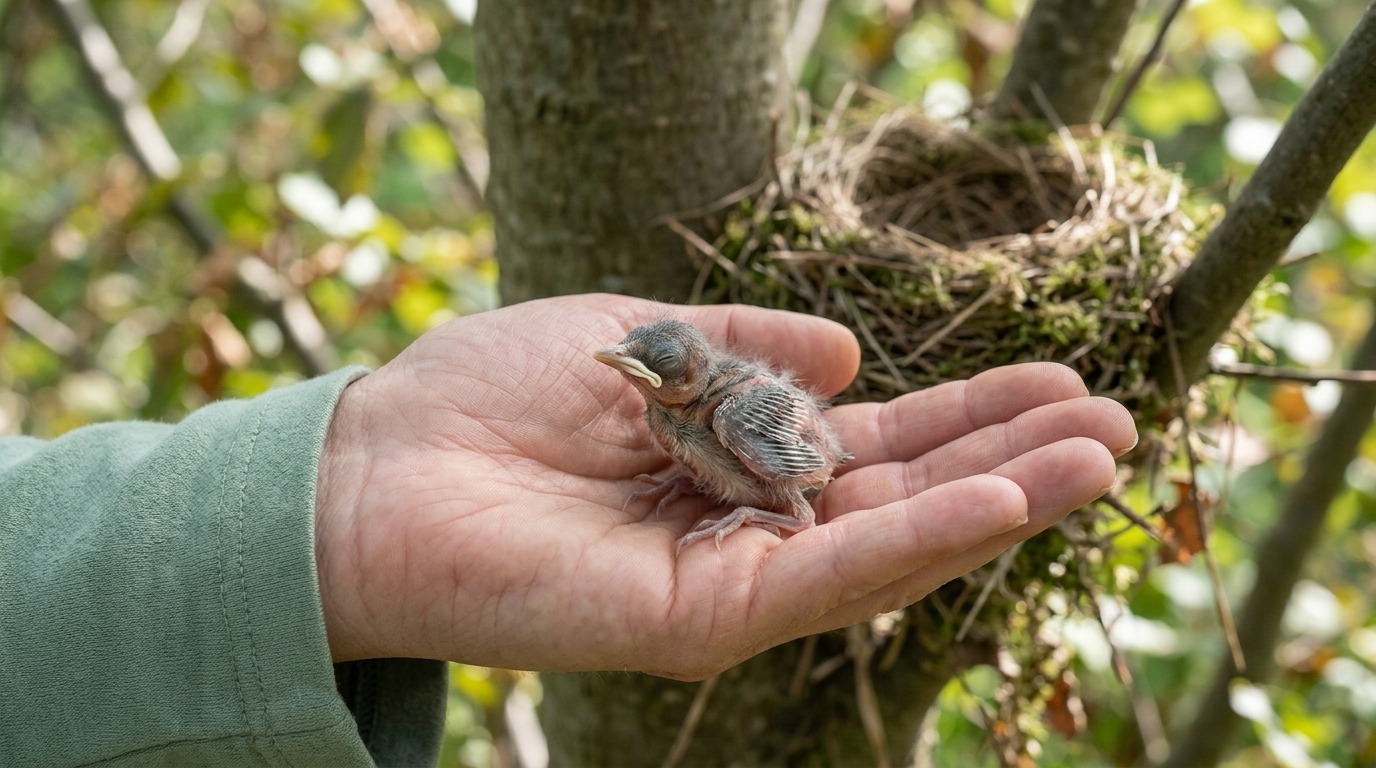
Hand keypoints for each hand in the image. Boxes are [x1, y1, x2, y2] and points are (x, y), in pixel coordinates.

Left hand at [314, 294, 1136, 678]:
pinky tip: (1003, 500)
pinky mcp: (700, 619)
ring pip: (888, 546)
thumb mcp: (645, 340)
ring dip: (998, 500)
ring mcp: (732, 581)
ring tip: (1099, 457)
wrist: (377, 468)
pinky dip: (917, 539)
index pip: (879, 444)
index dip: (968, 413)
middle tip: (1119, 423)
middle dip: (1011, 459)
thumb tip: (854, 354)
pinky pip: (827, 579)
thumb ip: (748, 347)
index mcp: (739, 460)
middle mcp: (750, 527)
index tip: (1058, 377)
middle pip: (904, 498)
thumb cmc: (491, 397)